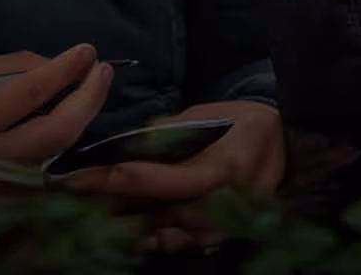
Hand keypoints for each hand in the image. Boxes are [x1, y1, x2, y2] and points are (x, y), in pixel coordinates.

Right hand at [0, 46, 113, 200]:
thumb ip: (6, 68)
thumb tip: (50, 64)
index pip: (32, 92)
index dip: (64, 70)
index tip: (85, 50)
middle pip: (58, 131)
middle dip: (88, 98)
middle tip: (101, 69)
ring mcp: (8, 182)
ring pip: (62, 156)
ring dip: (86, 122)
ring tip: (96, 90)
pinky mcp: (13, 197)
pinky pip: (53, 172)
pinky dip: (74, 151)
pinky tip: (84, 125)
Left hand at [68, 100, 284, 251]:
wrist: (284, 143)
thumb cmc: (239, 122)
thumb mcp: (206, 116)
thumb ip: (170, 133)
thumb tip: (133, 143)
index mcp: (225, 167)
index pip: (170, 179)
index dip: (130, 179)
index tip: (94, 174)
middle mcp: (228, 203)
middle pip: (166, 214)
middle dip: (118, 207)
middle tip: (75, 197)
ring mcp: (229, 225)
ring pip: (174, 236)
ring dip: (131, 228)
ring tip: (87, 217)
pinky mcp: (226, 235)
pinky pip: (187, 244)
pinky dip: (157, 241)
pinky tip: (126, 236)